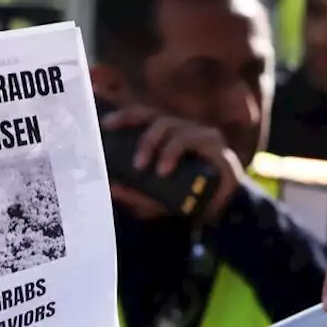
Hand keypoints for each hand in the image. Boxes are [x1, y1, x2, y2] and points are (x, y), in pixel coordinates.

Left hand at [102, 106, 245, 222]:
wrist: (221, 212)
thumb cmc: (185, 199)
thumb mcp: (154, 200)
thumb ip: (135, 195)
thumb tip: (112, 188)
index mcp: (163, 137)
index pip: (140, 117)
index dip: (123, 114)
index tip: (104, 122)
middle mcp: (180, 130)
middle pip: (153, 115)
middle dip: (131, 121)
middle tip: (115, 137)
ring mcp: (199, 134)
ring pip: (172, 125)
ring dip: (153, 142)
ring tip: (141, 165)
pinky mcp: (215, 144)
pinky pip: (194, 139)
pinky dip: (173, 152)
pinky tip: (163, 168)